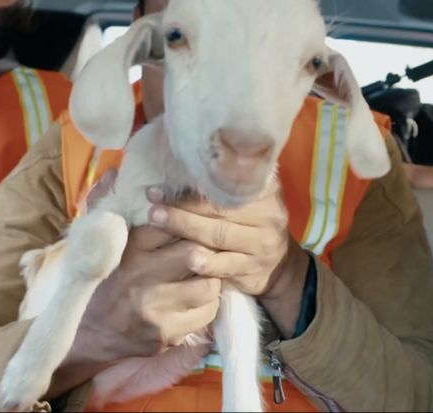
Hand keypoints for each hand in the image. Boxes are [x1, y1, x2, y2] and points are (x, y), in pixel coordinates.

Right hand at [60, 172, 221, 367]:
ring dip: (212, 277)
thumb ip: (104, 204)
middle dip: (207, 248)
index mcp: (127, 249)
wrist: (86, 335)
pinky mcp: (166, 334)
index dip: (190, 218)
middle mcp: (140, 277)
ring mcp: (154, 308)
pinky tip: (199, 298)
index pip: (171, 222)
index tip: (200, 217)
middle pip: (195, 251)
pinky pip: (207, 312)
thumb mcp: (95, 241)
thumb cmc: (99, 281)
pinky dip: (209, 304)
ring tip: (206, 273)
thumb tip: (115, 172)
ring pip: (208, 283)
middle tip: (211, 246)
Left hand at [147, 184, 310, 335]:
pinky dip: (207, 263)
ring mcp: (262, 243)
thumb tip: (182, 165)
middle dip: (182, 205)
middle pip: (220, 208)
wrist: (280, 266)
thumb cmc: (253, 225)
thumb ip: (226, 186)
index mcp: (266, 190)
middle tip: (152, 202)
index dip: (193, 183)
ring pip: (219, 234)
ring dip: (186, 228)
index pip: (226, 183)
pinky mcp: (253, 268)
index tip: (163, 182)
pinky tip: (188, 259)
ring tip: (158, 221)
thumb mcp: (250, 201)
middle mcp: (268, 214)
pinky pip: (226, 264)